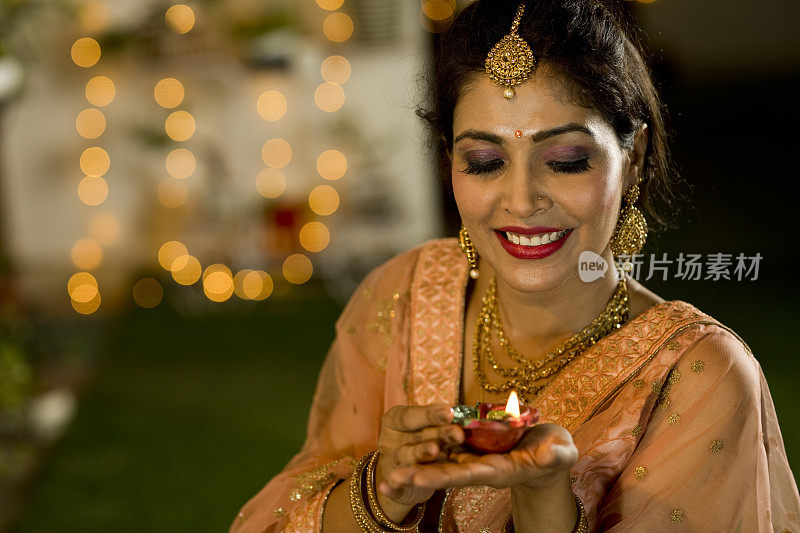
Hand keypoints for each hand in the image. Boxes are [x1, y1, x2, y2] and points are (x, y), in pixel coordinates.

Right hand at [375, 403, 464, 510]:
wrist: (412, 473)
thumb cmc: (424, 441)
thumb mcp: (431, 429)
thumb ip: (443, 422)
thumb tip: (473, 414)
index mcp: (395, 421)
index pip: (412, 415)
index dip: (430, 413)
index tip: (450, 412)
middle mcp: (390, 440)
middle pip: (416, 436)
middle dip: (437, 433)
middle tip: (457, 433)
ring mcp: (390, 463)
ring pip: (406, 456)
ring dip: (419, 452)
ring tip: (434, 450)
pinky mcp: (393, 486)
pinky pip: (393, 487)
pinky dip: (392, 487)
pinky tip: (388, 486)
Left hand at [380, 423, 576, 492]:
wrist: (548, 451)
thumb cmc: (557, 451)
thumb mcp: (560, 451)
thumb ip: (556, 454)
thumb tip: (550, 455)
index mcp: (501, 470)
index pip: (469, 474)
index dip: (445, 475)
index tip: (420, 477)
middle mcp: (483, 468)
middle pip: (447, 473)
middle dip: (419, 475)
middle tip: (390, 479)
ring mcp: (475, 459)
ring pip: (441, 465)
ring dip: (415, 470)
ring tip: (385, 475)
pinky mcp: (472, 449)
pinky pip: (446, 452)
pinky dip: (425, 456)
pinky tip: (402, 458)